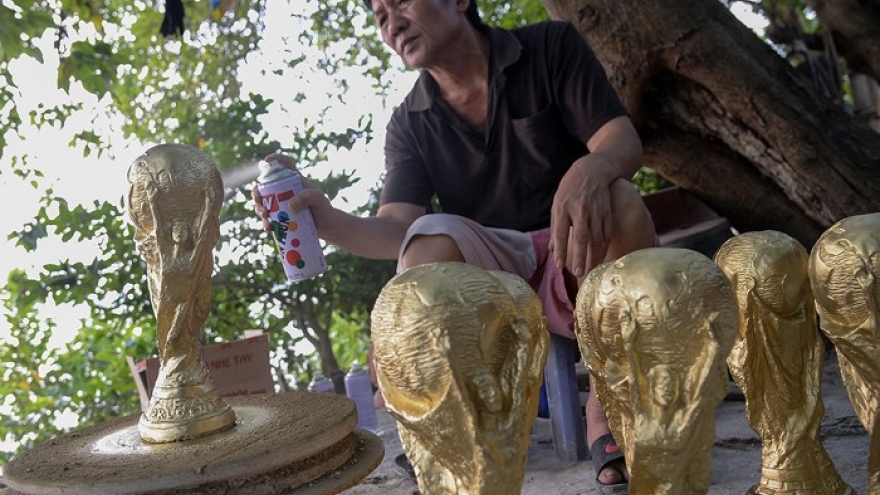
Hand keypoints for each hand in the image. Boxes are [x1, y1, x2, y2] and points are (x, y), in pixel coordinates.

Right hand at [251, 153, 334, 236]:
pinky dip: (265, 223)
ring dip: (259, 209)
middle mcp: (285, 191)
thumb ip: (307, 197)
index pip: (284, 164)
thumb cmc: (324, 208)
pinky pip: (268, 218)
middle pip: (265, 187)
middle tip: (259, 201)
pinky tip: (268, 228)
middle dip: (257, 193)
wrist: (327, 227)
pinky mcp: (281, 217)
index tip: (266, 161)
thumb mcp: (318, 199)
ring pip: (263, 204)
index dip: (274, 159)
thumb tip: (290, 205)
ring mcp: (281, 204)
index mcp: (294, 180)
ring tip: (265, 218)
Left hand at [549, 156, 616, 277]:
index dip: (561, 250)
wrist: (592, 170)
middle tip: (579, 273)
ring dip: (594, 255)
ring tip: (591, 270)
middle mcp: (580, 209)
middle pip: (581, 237)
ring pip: (596, 237)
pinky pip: (607, 232)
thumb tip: (552, 250)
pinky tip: (601, 256)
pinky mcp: (607, 211)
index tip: (560, 266)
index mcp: (563, 207)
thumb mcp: (557, 204)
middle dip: (580, 257)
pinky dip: (604, 246)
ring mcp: (595, 210)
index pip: (561, 233)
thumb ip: (555, 227)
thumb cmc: (570, 190)